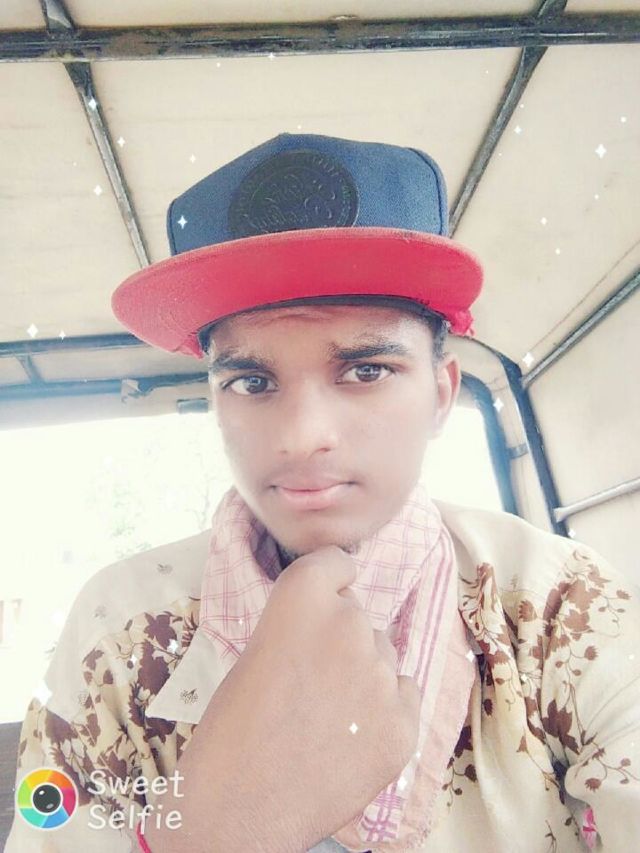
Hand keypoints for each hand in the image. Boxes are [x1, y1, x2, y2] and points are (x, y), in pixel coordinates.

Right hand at [206, 545, 420, 849]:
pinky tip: (351, 739)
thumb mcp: (257, 651)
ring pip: (382, 656)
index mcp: (303, 597)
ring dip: (364, 675)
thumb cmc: (232, 727)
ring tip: (328, 717)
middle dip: (342, 639)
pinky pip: (402, 695)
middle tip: (313, 681)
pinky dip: (383, 713)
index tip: (324, 602)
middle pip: (360, 616)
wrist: (240, 806)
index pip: (338, 562)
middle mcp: (350, 622)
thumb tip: (333, 624)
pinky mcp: (404, 722)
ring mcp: (381, 673)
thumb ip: (301, 626)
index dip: (331, 583)